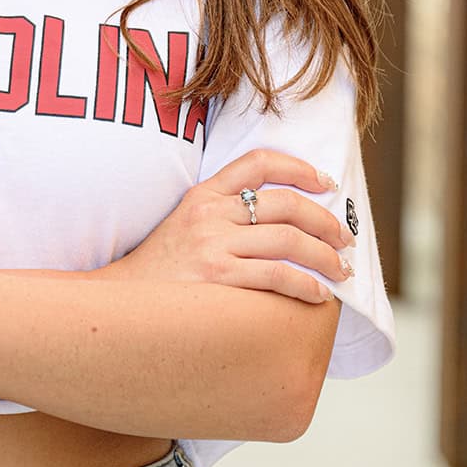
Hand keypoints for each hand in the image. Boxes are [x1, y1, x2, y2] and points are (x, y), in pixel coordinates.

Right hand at [99, 150, 353, 303]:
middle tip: (344, 238)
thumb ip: (221, 212)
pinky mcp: (219, 278)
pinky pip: (277, 275)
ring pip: (288, 240)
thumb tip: (281, 217)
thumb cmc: (161, 269)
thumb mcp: (184, 223)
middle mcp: (209, 214)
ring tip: (341, 270)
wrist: (122, 303)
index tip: (325, 183)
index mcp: (202, 194)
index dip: (299, 167)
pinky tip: (318, 294)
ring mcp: (213, 245)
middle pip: (284, 203)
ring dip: (325, 256)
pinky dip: (306, 284)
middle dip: (325, 220)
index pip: (258, 163)